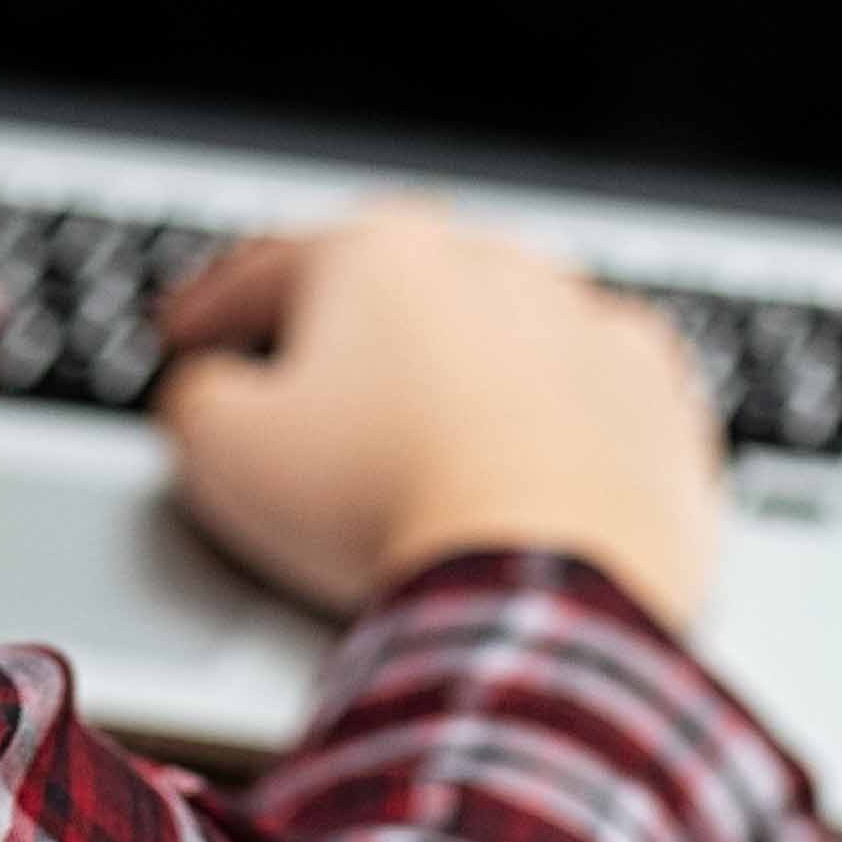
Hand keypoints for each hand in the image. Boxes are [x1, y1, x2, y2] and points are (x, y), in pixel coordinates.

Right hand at [151, 202, 726, 632]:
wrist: (540, 588)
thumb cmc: (379, 510)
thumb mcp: (223, 452)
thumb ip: (196, 399)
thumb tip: (211, 393)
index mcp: (375, 253)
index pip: (267, 269)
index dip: (211, 309)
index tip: (186, 336)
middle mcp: (487, 262)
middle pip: (391, 287)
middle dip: (345, 332)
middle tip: (306, 385)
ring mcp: (582, 322)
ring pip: (497, 330)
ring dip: (455, 369)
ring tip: (420, 438)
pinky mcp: (655, 396)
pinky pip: (587, 391)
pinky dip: (554, 417)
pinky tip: (525, 458)